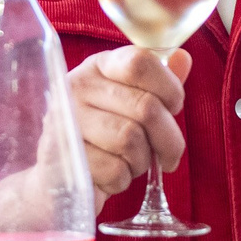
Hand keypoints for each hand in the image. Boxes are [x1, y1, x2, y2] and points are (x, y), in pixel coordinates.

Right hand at [68, 45, 191, 198]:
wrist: (57, 177)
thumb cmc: (102, 137)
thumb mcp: (128, 104)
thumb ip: (157, 83)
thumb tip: (183, 59)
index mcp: (98, 67)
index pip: (140, 62)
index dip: (169, 88)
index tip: (174, 108)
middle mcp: (77, 87)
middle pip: (145, 107)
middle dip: (168, 139)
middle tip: (169, 156)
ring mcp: (66, 121)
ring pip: (130, 140)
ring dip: (142, 161)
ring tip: (131, 163)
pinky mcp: (62, 158)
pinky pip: (114, 171)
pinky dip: (122, 181)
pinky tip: (110, 176)